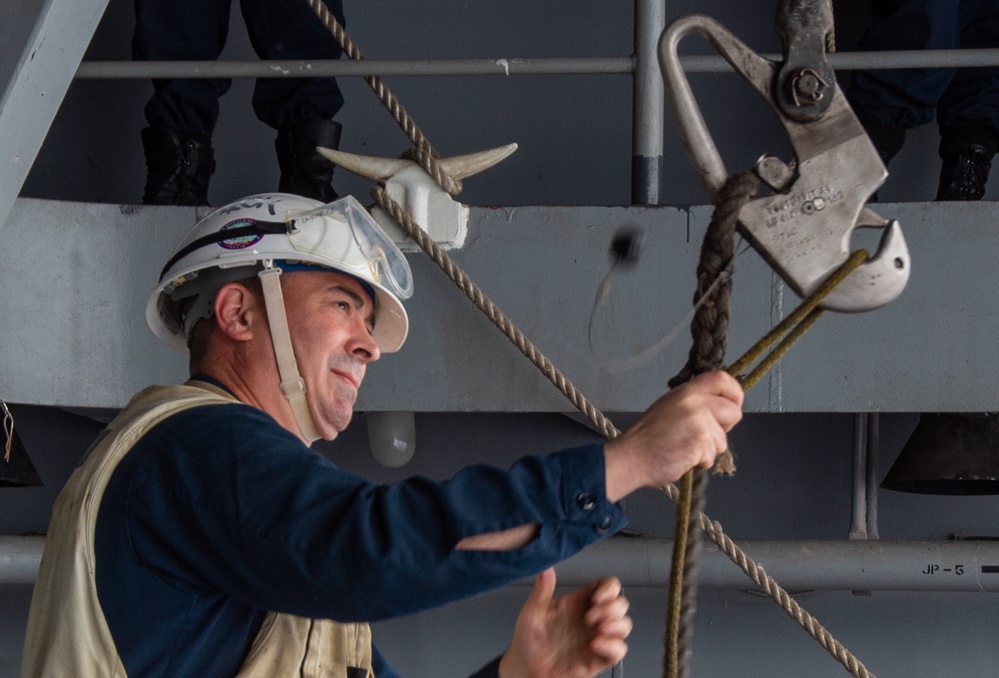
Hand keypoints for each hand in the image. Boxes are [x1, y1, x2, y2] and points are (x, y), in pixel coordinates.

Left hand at [498, 568, 630, 677]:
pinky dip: (612, 646)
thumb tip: (545, 569)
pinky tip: (595, 644)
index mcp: (578, 604)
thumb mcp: (532, 613)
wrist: (526, 670)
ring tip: (598, 629)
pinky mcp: (598, 659)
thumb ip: (541, 591)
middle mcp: (591, 620)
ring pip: (624, 626)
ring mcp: (597, 639)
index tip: (597, 597)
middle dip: (612, 607)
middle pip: (621, 604)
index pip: (606, 586)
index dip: (609, 588)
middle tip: (592, 616)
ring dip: (616, 625)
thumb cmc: (528, 641)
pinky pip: (619, 651)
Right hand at [604, 370, 743, 500]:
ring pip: (723, 439)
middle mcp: (695, 402)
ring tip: (684, 448)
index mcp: (687, 391)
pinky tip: (682, 458)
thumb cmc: (647, 436)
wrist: (631, 456)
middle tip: (704, 435)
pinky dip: (700, 462)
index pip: (722, 379)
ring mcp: (699, 421)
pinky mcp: (701, 441)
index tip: (732, 404)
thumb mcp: (669, 406)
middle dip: (724, 428)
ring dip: (708, 449)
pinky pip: (713, 455)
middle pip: (733, 411)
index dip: (734, 393)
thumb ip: (694, 403)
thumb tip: (719, 407)